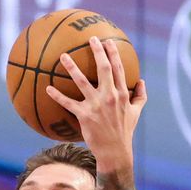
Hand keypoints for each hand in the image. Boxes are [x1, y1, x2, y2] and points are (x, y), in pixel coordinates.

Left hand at [46, 37, 146, 159]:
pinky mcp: (84, 116)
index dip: (113, 53)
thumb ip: (140, 96)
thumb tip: (142, 81)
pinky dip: (57, 95)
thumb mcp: (136, 113)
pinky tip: (48, 88)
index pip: (118, 69)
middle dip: (97, 51)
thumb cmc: (125, 132)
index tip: (108, 41)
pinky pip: (68, 103)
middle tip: (90, 38)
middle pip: (103, 68)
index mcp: (122, 94)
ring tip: (63, 56)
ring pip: (81, 82)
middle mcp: (110, 96)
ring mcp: (96, 105)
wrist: (115, 151)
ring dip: (71, 67)